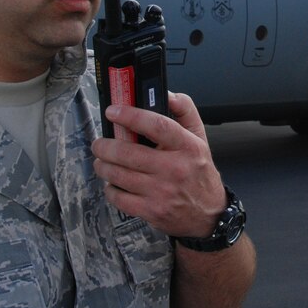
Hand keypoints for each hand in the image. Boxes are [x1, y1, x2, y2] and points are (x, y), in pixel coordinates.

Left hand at [91, 92, 225, 237]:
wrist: (207, 214)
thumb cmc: (199, 173)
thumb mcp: (200, 137)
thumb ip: (185, 110)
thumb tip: (167, 93)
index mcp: (187, 147)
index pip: (157, 125)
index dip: (131, 116)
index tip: (113, 111)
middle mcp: (175, 169)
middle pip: (129, 153)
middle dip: (105, 146)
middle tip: (100, 143)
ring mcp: (162, 192)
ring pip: (119, 175)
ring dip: (103, 165)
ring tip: (102, 161)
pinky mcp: (151, 210)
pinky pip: (119, 197)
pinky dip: (110, 188)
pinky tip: (113, 182)